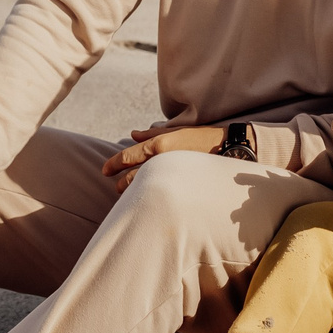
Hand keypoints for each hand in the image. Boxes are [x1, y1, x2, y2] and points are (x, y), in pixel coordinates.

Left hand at [100, 124, 225, 190]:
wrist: (227, 148)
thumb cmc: (200, 137)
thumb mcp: (175, 131)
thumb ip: (151, 134)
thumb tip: (133, 135)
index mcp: (158, 145)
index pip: (128, 156)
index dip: (114, 164)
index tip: (105, 171)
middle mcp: (161, 160)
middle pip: (132, 176)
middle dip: (122, 183)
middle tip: (117, 187)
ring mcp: (170, 174)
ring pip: (143, 187)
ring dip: (133, 192)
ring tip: (129, 196)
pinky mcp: (179, 186)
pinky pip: (158, 194)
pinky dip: (148, 196)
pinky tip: (146, 201)